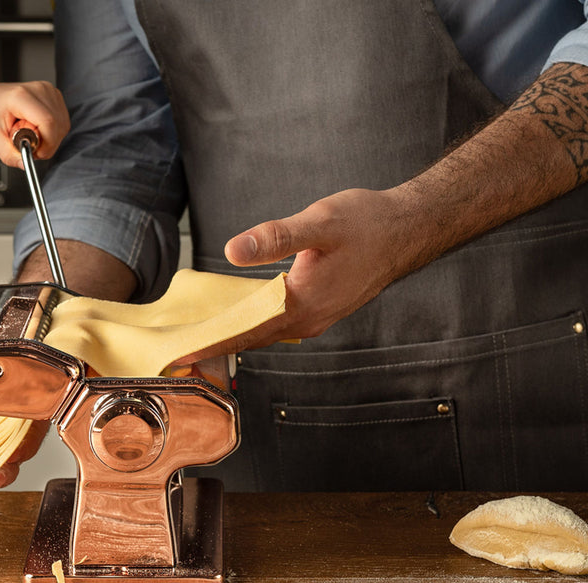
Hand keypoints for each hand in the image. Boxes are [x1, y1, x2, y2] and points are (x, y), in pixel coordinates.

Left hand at [0, 80, 69, 167]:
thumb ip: (8, 155)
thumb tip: (25, 165)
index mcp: (20, 96)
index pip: (48, 121)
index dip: (47, 143)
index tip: (36, 153)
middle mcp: (38, 89)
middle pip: (58, 124)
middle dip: (48, 144)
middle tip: (29, 146)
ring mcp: (48, 90)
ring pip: (63, 124)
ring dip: (51, 138)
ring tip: (30, 135)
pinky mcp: (53, 94)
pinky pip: (62, 120)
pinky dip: (53, 131)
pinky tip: (37, 128)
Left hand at [178, 187, 429, 363]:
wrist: (406, 229)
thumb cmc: (366, 223)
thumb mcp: (318, 222)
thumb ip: (274, 237)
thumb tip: (234, 250)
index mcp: (302, 303)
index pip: (246, 330)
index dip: (212, 342)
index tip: (181, 355)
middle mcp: (308, 318)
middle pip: (253, 339)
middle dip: (217, 345)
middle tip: (181, 353)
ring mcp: (317, 317)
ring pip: (267, 333)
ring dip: (236, 337)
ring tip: (203, 340)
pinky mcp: (322, 308)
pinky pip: (280, 324)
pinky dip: (256, 325)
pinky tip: (243, 318)